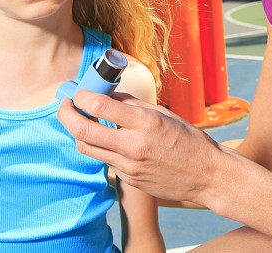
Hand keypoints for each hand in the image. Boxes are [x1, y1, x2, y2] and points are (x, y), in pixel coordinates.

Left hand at [57, 90, 227, 206]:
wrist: (206, 176)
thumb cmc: (189, 140)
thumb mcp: (164, 115)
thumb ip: (133, 106)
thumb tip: (107, 95)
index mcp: (146, 123)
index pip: (100, 106)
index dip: (81, 96)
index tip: (78, 92)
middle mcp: (134, 146)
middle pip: (82, 130)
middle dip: (66, 114)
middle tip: (65, 104)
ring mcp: (129, 167)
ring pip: (87, 148)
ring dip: (78, 131)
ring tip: (80, 120)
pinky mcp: (128, 180)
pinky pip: (105, 161)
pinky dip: (101, 147)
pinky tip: (110, 140)